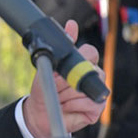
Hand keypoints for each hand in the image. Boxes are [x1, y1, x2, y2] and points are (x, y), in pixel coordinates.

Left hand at [22, 20, 104, 137]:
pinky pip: (90, 104)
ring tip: (60, 98)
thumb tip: (72, 24)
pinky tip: (67, 107)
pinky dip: (74, 106)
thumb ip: (60, 48)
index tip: (67, 65)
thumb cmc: (45, 90)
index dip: (81, 55)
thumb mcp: (47, 68)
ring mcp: (96, 92)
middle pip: (91, 70)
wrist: (39, 113)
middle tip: (57, 86)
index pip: (90, 52)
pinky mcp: (97, 108)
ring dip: (68, 94)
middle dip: (68, 80)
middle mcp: (92, 76)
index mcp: (81, 63)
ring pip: (88, 88)